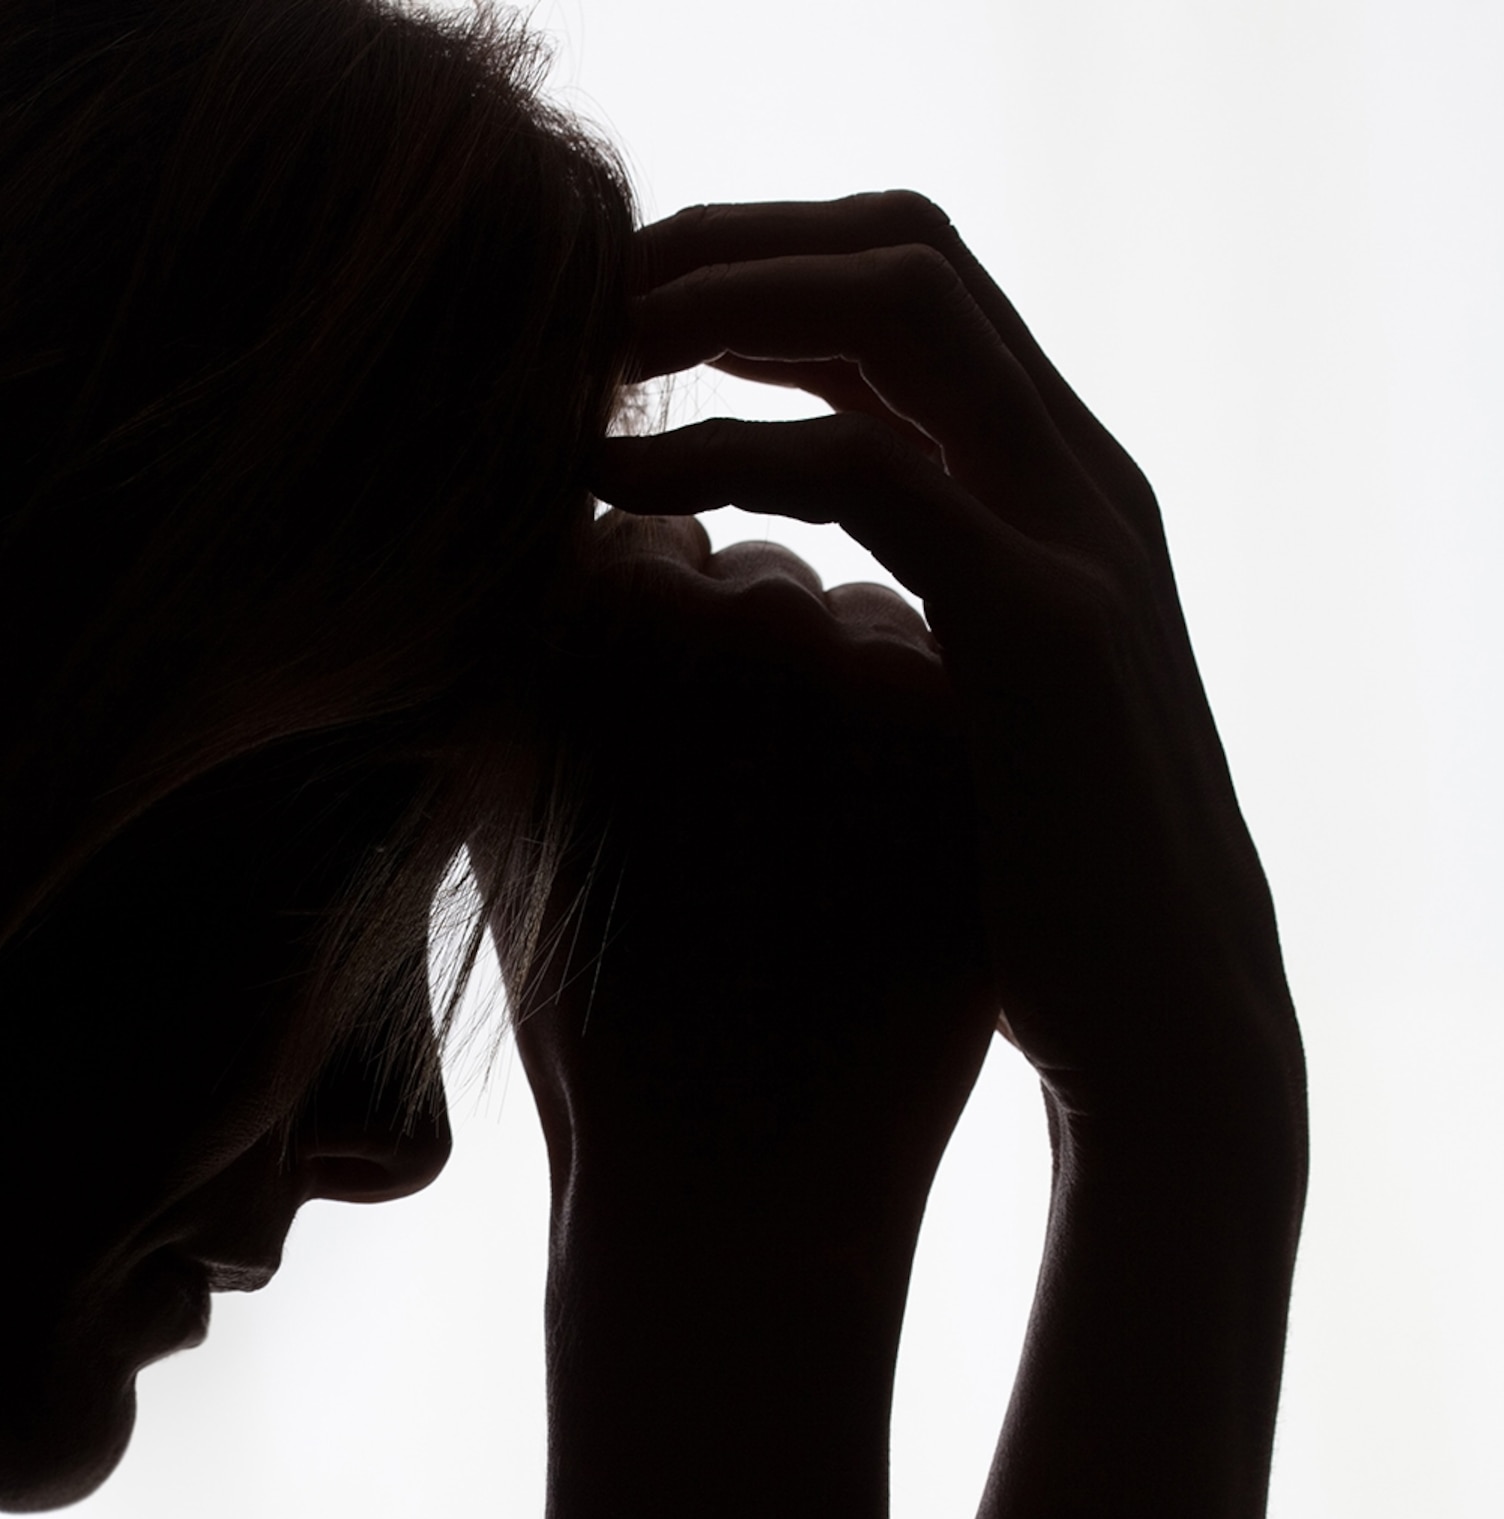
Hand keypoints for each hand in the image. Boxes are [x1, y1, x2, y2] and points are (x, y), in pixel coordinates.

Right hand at [499, 505, 996, 1230]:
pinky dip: (919, 765)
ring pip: (871, 629)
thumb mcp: (519, 814)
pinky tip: (873, 875)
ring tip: (796, 868)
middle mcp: (752, 619)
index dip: (627, 681)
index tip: (625, 797)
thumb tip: (612, 531)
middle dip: (741, 684)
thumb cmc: (605, 1016)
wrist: (743, 1180)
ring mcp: (878, 677)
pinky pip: (949, 699)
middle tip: (712, 837)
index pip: (636, 560)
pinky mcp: (979, 748)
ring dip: (845, 717)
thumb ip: (550, 645)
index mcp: (611, 625)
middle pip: (760, 585)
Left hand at [599, 195, 1304, 1145]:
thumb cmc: (1024, 927)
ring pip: (897, 311)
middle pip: (901, 253)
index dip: (758, 275)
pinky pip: (875, 471)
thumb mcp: (943, 752)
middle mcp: (1077, 478)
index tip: (612, 320)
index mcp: (1055, 496)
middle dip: (730, 247)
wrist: (1163, 1044)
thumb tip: (709, 609)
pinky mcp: (1044, 625)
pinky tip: (619, 475)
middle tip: (581, 292)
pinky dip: (734, 445)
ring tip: (584, 352)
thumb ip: (872, 656)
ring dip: (726, 297)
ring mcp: (1074, 535)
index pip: (901, 306)